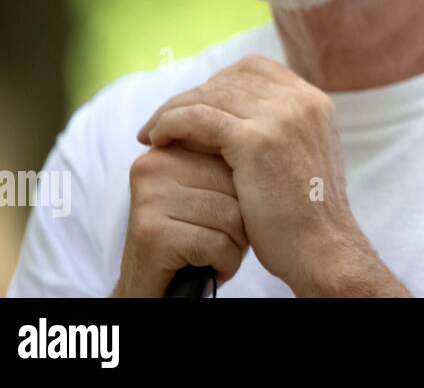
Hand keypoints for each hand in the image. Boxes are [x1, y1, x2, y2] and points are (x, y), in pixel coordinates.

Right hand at [112, 145, 247, 296]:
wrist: (155, 289)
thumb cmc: (195, 238)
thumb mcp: (212, 193)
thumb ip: (228, 160)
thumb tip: (274, 134)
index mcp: (168, 150)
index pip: (233, 152)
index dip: (244, 188)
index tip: (227, 208)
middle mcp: (153, 167)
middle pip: (235, 183)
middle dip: (243, 217)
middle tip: (221, 235)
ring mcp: (149, 199)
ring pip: (231, 215)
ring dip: (235, 243)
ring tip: (215, 251)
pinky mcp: (151, 233)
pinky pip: (216, 243)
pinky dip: (225, 262)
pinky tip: (211, 266)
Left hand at [136, 55, 405, 294]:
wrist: (322, 247)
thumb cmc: (306, 213)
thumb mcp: (302, 155)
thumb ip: (281, 129)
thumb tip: (238, 116)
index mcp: (315, 102)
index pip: (256, 69)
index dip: (220, 82)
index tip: (198, 106)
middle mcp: (302, 101)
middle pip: (230, 79)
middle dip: (193, 96)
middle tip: (165, 120)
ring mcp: (281, 117)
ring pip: (210, 95)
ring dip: (174, 109)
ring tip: (154, 132)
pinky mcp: (256, 140)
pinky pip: (197, 117)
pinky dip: (171, 123)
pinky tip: (158, 139)